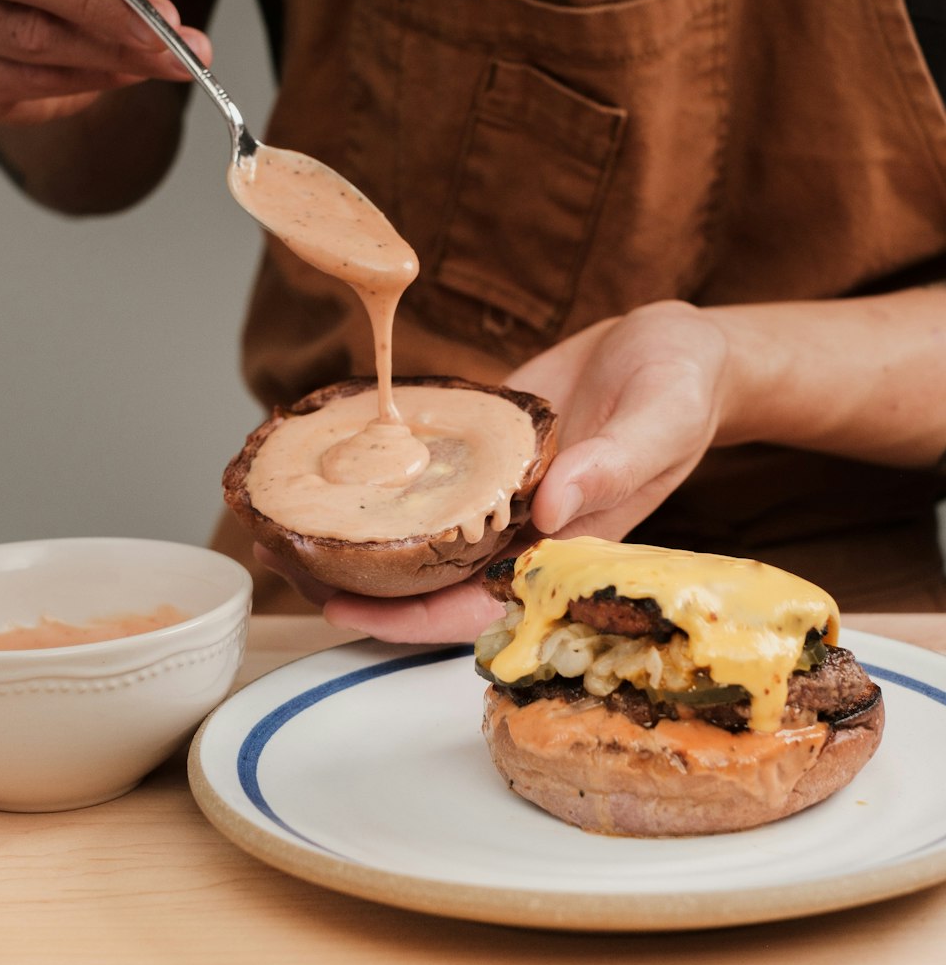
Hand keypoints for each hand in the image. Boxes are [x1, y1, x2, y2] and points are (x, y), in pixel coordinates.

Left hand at [320, 300, 733, 641]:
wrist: (673, 345)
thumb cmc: (683, 388)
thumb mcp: (661, 420)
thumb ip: (612, 464)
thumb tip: (545, 511)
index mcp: (567, 545)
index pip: (484, 605)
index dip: (413, 619)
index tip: (346, 610)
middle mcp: (524, 528)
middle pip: (434, 576)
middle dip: (360, 578)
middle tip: (280, 555)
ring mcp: (500, 488)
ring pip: (421, 528)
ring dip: (359, 529)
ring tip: (282, 517)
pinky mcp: (485, 447)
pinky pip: (429, 470)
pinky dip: (386, 475)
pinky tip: (333, 462)